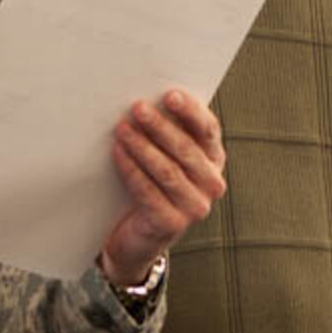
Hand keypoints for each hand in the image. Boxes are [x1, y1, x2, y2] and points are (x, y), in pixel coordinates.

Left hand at [99, 88, 225, 286]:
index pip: (208, 130)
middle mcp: (212, 184)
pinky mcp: (172, 224)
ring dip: (142, 146)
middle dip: (159, 127)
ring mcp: (195, 207)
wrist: (138, 237)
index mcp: (214, 160)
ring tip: (122, 129)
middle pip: (186, 149)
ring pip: (167, 170)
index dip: (190, 111)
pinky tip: (117, 153)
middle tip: (137, 108)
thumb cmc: (152, 186)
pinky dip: (131, 170)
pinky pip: (148, 191)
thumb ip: (167, 133)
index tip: (170, 95)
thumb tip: (147, 99)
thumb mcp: (165, 157)